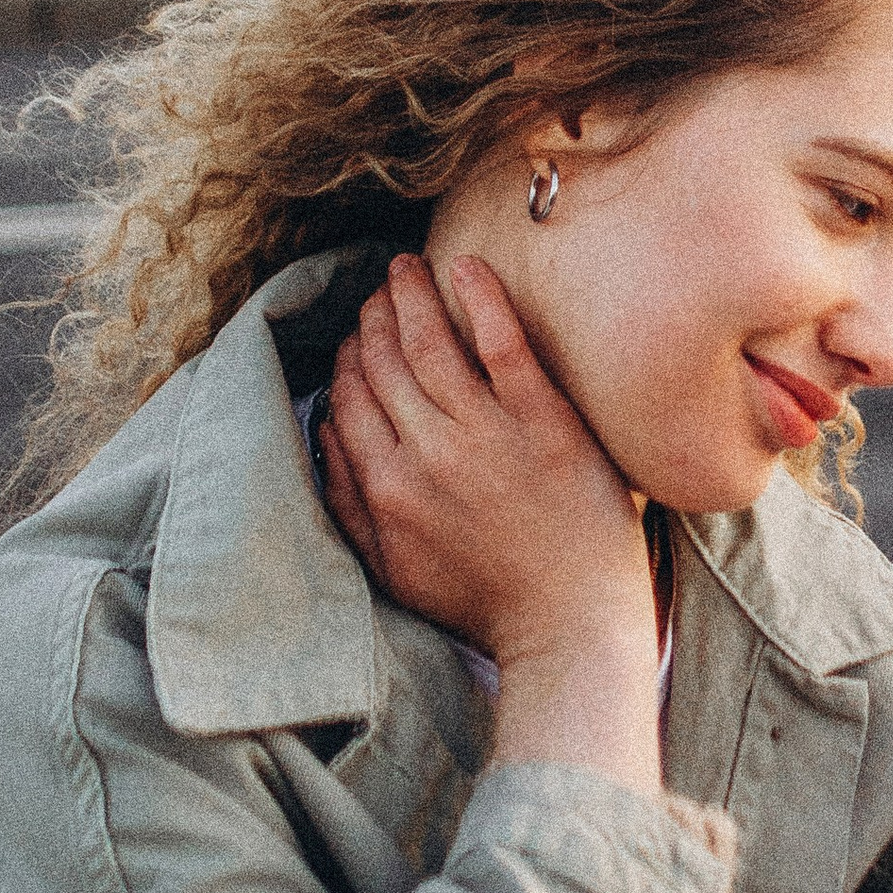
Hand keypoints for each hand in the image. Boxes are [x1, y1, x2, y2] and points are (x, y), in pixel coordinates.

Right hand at [318, 253, 662, 790]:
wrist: (570, 627)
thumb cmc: (484, 603)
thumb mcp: (393, 570)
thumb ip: (348, 505)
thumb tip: (322, 436)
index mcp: (387, 487)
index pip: (350, 398)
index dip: (347, 359)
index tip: (355, 337)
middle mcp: (428, 452)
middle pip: (385, 363)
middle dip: (373, 318)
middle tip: (378, 291)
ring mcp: (487, 432)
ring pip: (431, 343)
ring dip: (410, 296)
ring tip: (405, 268)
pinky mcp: (544, 420)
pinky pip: (504, 343)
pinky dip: (480, 298)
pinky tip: (464, 266)